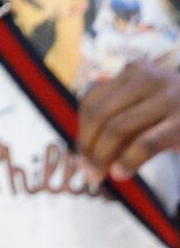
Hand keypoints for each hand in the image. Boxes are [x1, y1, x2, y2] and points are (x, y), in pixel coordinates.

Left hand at [80, 60, 179, 179]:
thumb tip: (85, 152)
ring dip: (102, 156)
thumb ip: (121, 116)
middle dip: (88, 146)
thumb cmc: (179, 111)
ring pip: (118, 127)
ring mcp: (168, 98)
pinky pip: (146, 143)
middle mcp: (148, 78)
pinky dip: (129, 160)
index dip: (81, 129)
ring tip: (100, 175)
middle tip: (86, 170)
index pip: (92, 100)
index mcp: (134, 72)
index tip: (78, 154)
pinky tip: (121, 173)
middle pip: (100, 114)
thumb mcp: (149, 104)